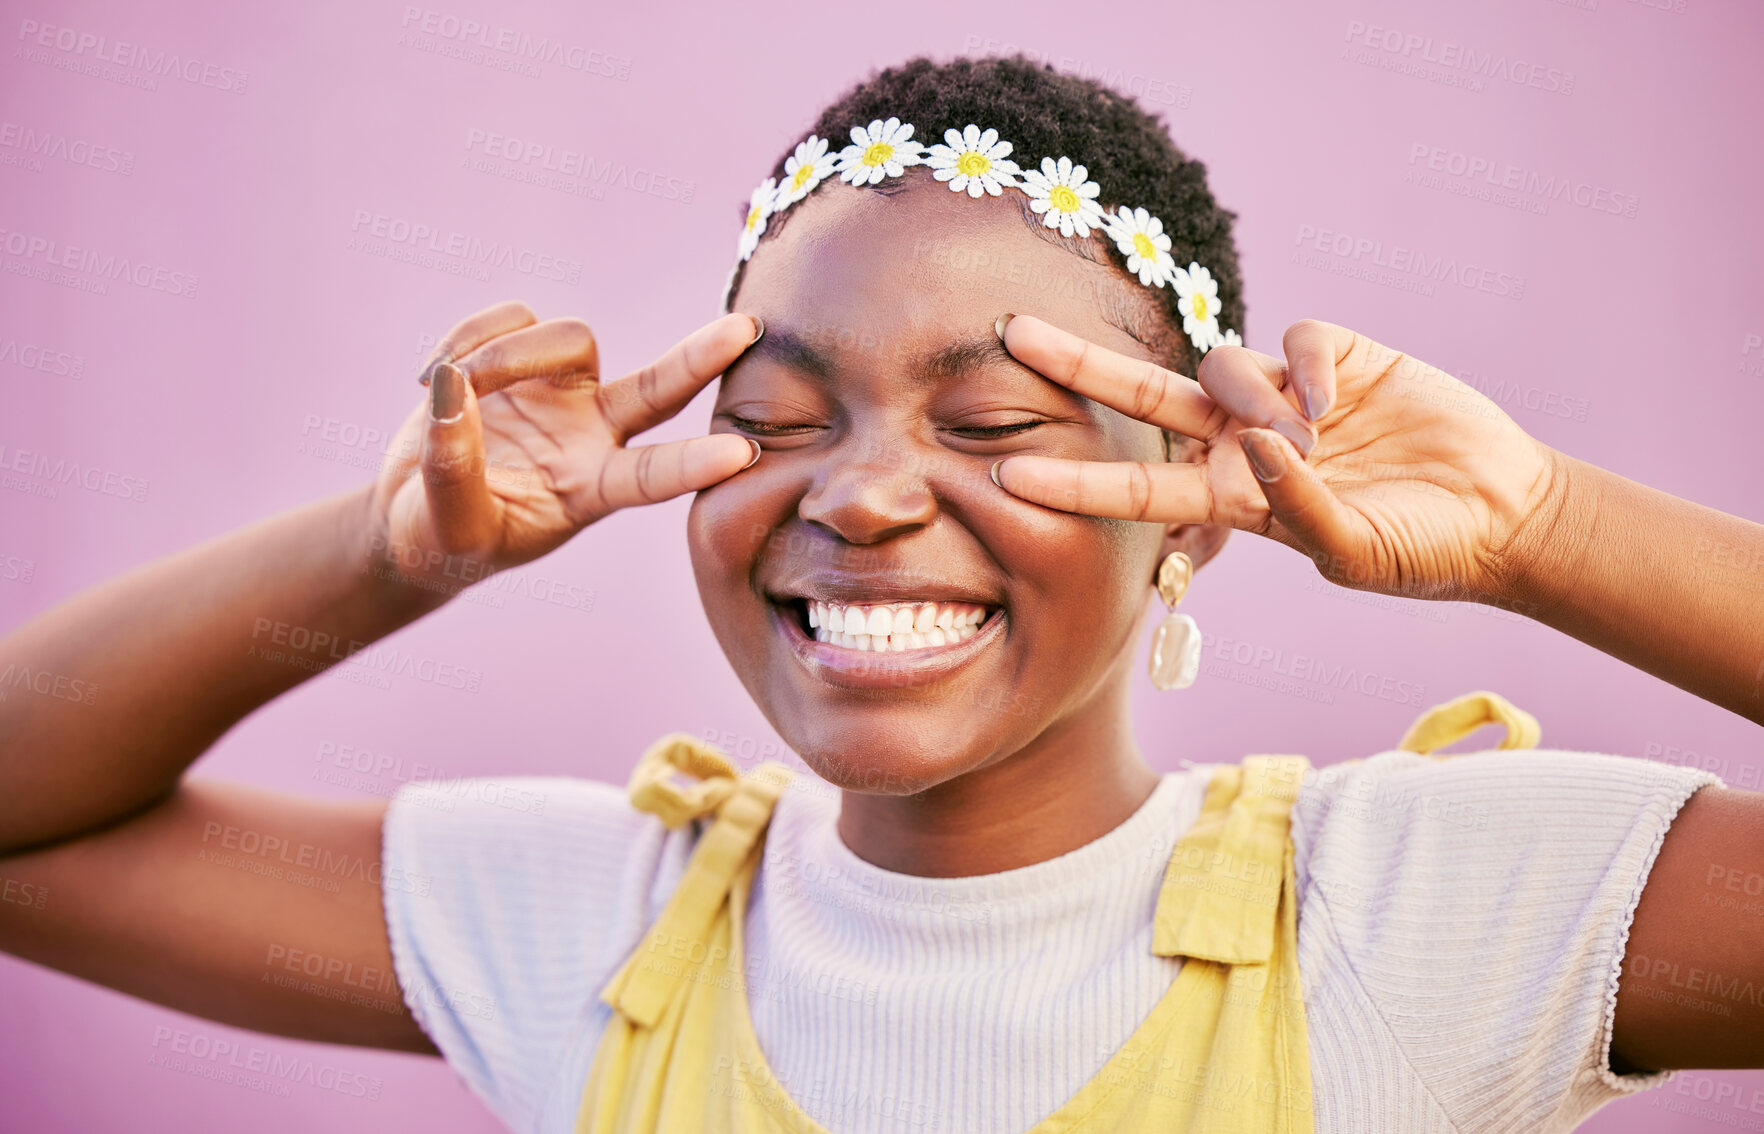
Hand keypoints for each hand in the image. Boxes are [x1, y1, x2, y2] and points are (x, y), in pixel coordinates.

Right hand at [365, 301, 760, 591]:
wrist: (413, 508)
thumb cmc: (441, 537)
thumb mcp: (447, 525)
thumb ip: (452, 469)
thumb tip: (452, 390)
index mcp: (592, 489)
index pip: (653, 476)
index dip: (695, 465)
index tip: (743, 455)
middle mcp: (593, 434)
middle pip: (659, 389)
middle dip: (700, 359)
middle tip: (748, 329)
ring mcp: (564, 392)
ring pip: (569, 338)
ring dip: (503, 354)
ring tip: (447, 386)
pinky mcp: (526, 357)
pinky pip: (513, 318)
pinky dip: (466, 338)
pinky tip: (431, 378)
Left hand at [991, 315, 1562, 601]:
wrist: (1499, 515)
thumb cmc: (1421, 550)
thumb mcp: (1355, 552)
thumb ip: (1298, 507)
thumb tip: (1253, 444)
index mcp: (1232, 499)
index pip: (1136, 487)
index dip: (1075, 480)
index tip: (1006, 477)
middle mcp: (1243, 442)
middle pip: (1142, 396)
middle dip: (1077, 366)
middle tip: (1009, 333)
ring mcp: (1285, 395)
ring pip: (1222, 366)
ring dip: (1251, 397)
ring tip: (1308, 435)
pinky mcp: (1336, 356)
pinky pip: (1294, 339)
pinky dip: (1304, 365)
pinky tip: (1334, 400)